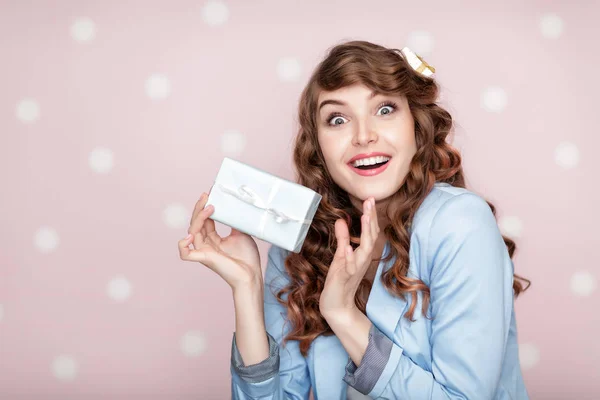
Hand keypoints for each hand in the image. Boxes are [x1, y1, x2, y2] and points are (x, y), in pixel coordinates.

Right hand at [177, 188, 262, 290]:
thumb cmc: (247, 258)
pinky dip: (183, 245)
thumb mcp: (241, 233)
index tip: (211, 195)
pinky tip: (190, 235)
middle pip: (196, 223)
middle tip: (206, 196)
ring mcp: (204, 251)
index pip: (205, 220)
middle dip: (199, 208)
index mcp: (213, 239)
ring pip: (192, 231)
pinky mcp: (204, 259)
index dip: (206, 207)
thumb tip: (232, 208)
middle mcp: (206, 244)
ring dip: (199, 217)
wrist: (252, 274)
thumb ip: (233, 222)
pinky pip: (185, 254)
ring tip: (210, 207)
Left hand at [319, 197, 379, 318]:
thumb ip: (342, 238)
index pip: (369, 232)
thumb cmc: (340, 280)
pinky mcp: (346, 277)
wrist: (336, 304)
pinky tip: (348, 247)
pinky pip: (350, 266)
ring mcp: (356, 268)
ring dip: (365, 233)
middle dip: (371, 218)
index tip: (370, 199)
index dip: (370, 215)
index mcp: (362, 253)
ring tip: (365, 217)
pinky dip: (350, 256)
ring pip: (365, 249)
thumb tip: (342, 220)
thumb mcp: (341, 255)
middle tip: (370, 201)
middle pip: (371, 236)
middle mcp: (362, 259)